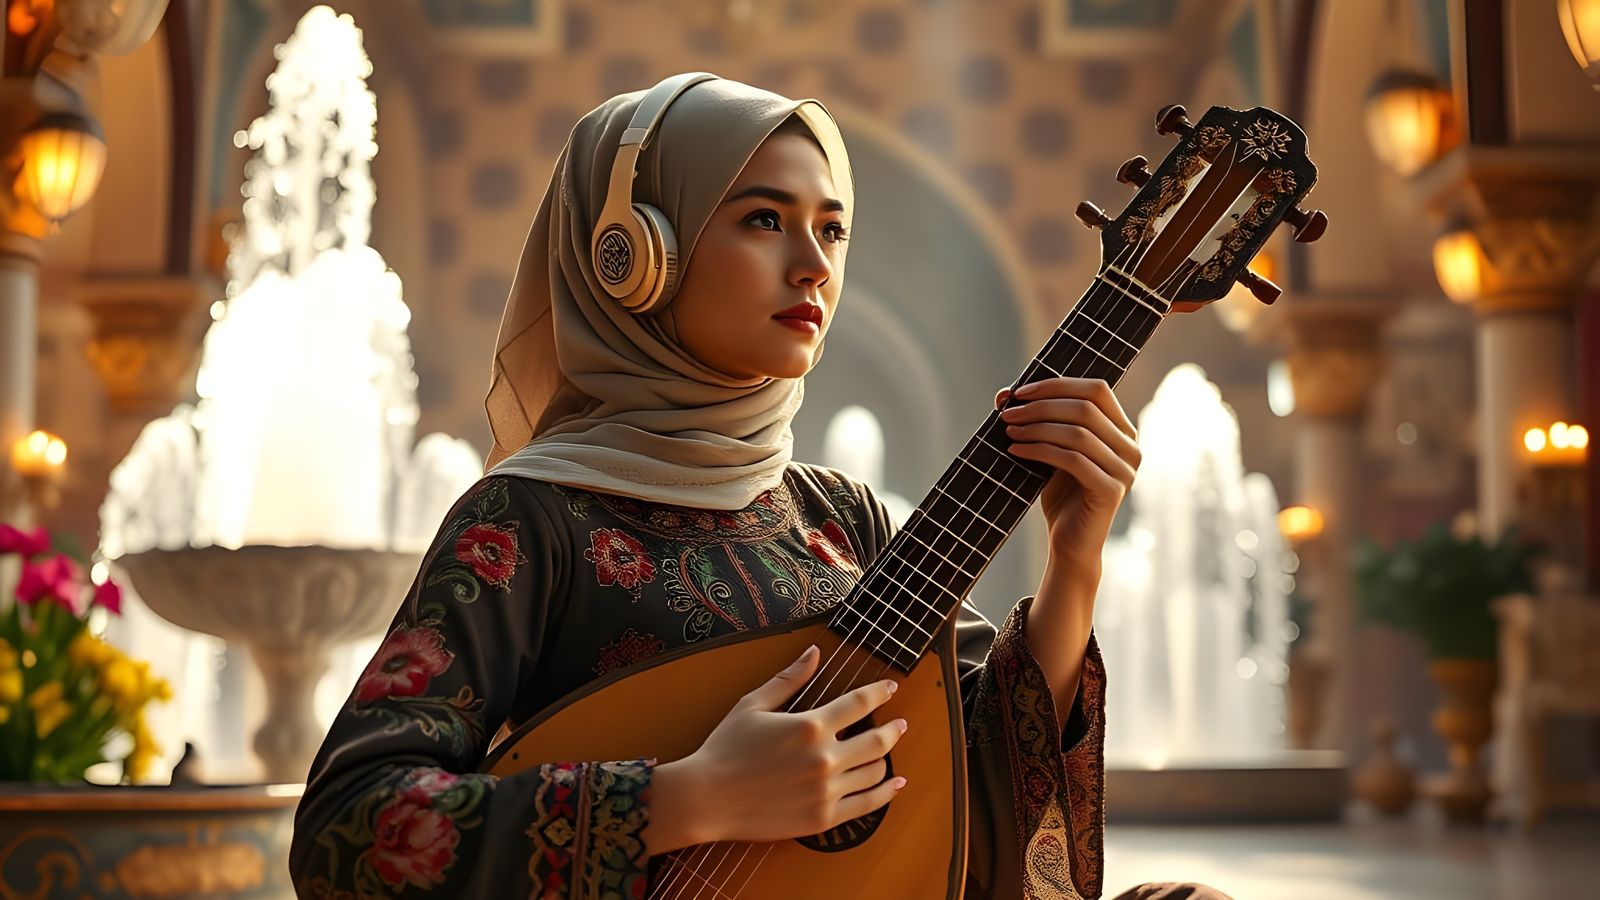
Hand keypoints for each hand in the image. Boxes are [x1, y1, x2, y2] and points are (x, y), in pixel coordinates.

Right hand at [648, 645, 906, 852]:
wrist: (707, 798)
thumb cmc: (725, 748)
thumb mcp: (753, 705)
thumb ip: (789, 679)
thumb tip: (814, 652)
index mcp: (810, 726)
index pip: (859, 703)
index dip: (880, 692)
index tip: (891, 688)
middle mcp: (825, 758)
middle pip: (877, 740)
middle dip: (894, 729)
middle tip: (901, 724)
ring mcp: (826, 791)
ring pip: (875, 771)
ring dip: (887, 758)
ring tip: (888, 751)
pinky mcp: (823, 818)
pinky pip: (868, 805)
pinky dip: (887, 793)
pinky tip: (895, 784)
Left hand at [995, 377, 1140, 568]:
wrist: (1070, 543)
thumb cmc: (1060, 493)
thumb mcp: (1050, 449)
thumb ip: (1037, 420)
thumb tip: (1004, 393)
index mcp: (1122, 430)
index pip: (1096, 389)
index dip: (1057, 384)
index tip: (1019, 392)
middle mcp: (1131, 446)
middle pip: (1085, 408)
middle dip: (1041, 406)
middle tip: (1007, 414)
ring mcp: (1125, 469)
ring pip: (1078, 433)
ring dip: (1036, 428)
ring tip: (1008, 432)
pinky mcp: (1111, 490)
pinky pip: (1073, 460)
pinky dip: (1040, 451)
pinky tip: (1015, 451)